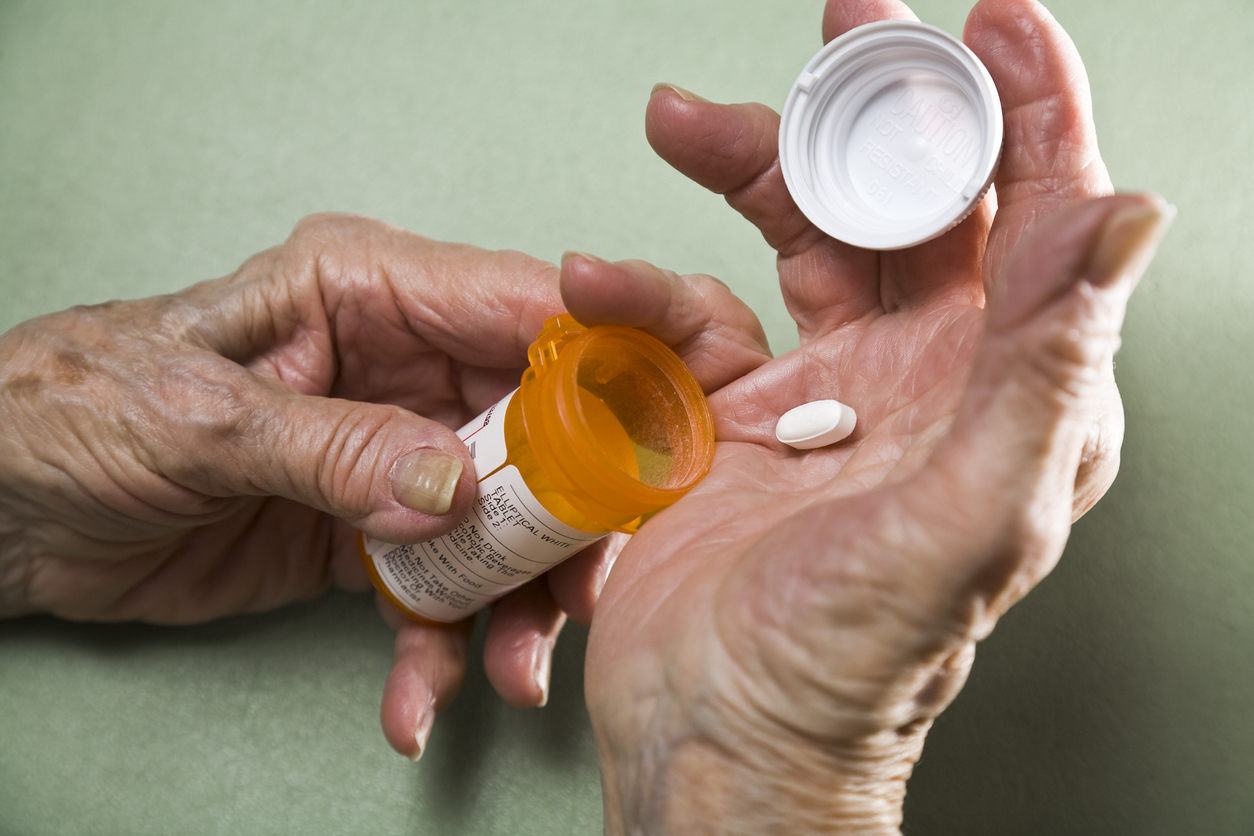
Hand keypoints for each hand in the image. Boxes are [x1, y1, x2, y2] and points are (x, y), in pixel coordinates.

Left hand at [0, 215, 770, 758]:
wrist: (5, 511)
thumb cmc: (75, 412)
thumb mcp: (199, 418)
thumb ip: (330, 447)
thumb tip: (453, 487)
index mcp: (370, 293)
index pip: (521, 306)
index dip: (609, 356)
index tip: (666, 430)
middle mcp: (401, 369)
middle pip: (539, 432)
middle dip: (570, 519)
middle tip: (587, 593)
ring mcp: (392, 456)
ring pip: (500, 525)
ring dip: (514, 606)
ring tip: (507, 676)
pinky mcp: (370, 534)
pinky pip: (436, 591)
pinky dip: (436, 650)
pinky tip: (415, 702)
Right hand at [581, 0, 1172, 831]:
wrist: (718, 739)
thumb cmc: (843, 668)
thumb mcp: (961, 521)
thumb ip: (1044, 373)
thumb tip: (1129, 223)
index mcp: (1006, 398)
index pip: (1042, 222)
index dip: (1026, 113)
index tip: (992, 27)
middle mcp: (924, 382)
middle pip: (913, 207)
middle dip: (878, 109)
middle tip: (848, 35)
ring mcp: (827, 393)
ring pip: (801, 239)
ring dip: (747, 169)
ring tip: (682, 122)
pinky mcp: (737, 415)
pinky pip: (696, 312)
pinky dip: (644, 285)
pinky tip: (601, 280)